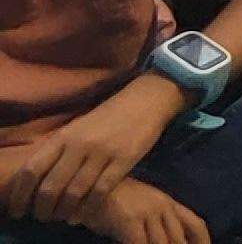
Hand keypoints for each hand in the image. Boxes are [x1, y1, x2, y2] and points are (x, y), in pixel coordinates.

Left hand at [3, 90, 177, 221]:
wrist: (145, 100)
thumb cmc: (107, 117)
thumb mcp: (77, 128)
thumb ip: (58, 151)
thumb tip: (36, 181)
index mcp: (64, 136)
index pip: (32, 169)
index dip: (21, 194)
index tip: (19, 209)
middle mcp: (79, 145)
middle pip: (51, 186)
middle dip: (43, 209)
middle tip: (43, 218)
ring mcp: (102, 152)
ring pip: (74, 192)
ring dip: (64, 212)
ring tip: (62, 218)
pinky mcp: (123, 160)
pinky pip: (100, 191)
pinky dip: (87, 208)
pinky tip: (81, 216)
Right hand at [93, 190, 207, 243]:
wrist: (92, 186)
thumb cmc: (116, 202)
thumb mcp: (144, 210)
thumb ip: (158, 225)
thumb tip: (171, 241)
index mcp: (169, 204)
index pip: (195, 224)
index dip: (203, 241)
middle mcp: (163, 207)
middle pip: (178, 238)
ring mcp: (147, 213)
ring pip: (161, 243)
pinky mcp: (130, 220)